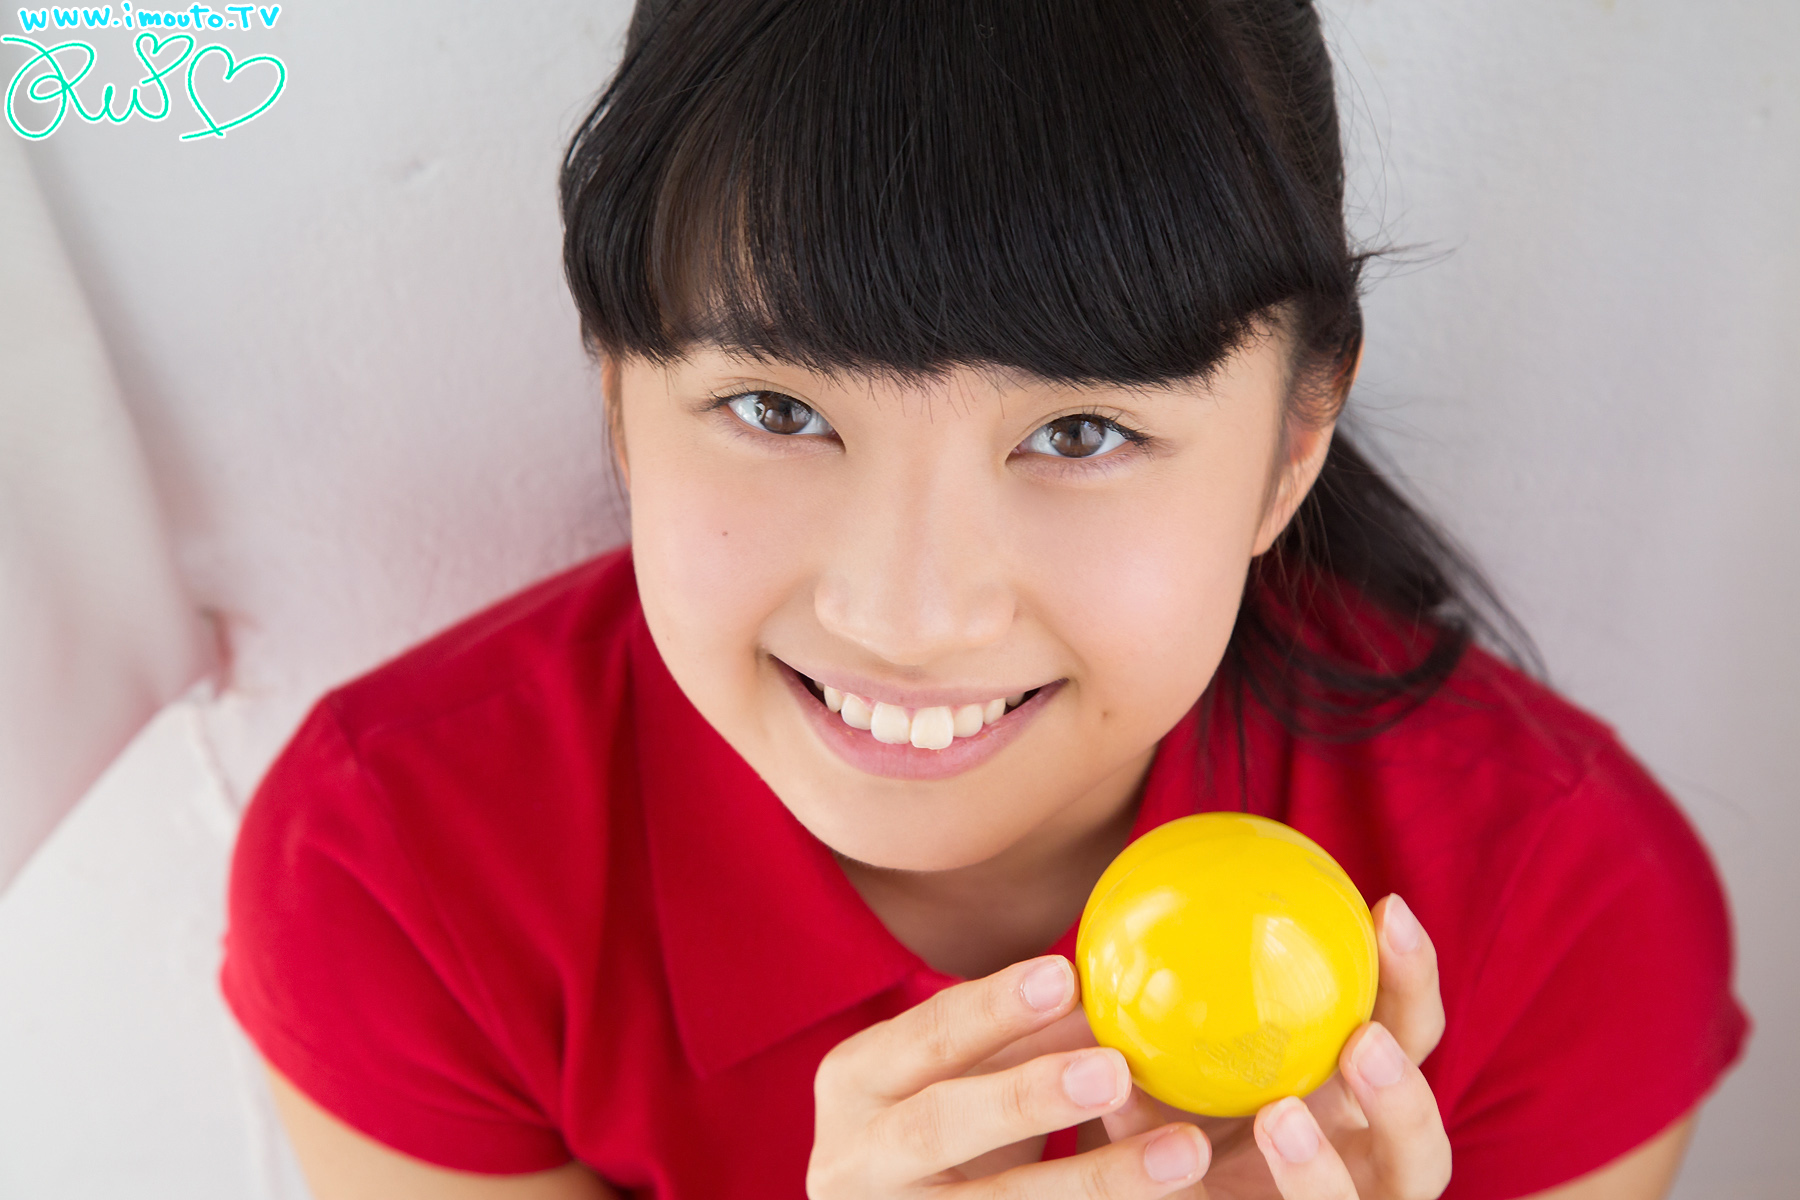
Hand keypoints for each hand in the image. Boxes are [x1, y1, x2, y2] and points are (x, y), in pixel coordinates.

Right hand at [808, 954, 1211, 1197]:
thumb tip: (1121, 992)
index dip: (992, 1007)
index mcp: (855, 1083)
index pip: (925, 1036)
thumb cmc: (936, 1118)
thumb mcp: (959, 1070)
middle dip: (1028, 1097)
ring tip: (1183, 1152)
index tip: (1066, 976)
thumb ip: (1027, 1034)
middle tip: (1116, 1071)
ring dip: (1096, 1180)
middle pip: (940, 1125)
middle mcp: (855, 1158)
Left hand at [1098, 893, 1453, 1199]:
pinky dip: (1275, 1198)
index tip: (1384, 910)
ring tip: (1280, 1117)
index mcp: (1356, 1104)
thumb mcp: (1166, 1081)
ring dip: (1324, 1170)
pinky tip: (1192, 1165)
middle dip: (1403, 1092)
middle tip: (1363, 1040)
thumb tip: (1103, 951)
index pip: (1407, 1036)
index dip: (1411, 978)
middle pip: (1422, 1141)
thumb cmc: (1178, 1138)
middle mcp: (1365, 1170)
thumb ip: (1154, 1028)